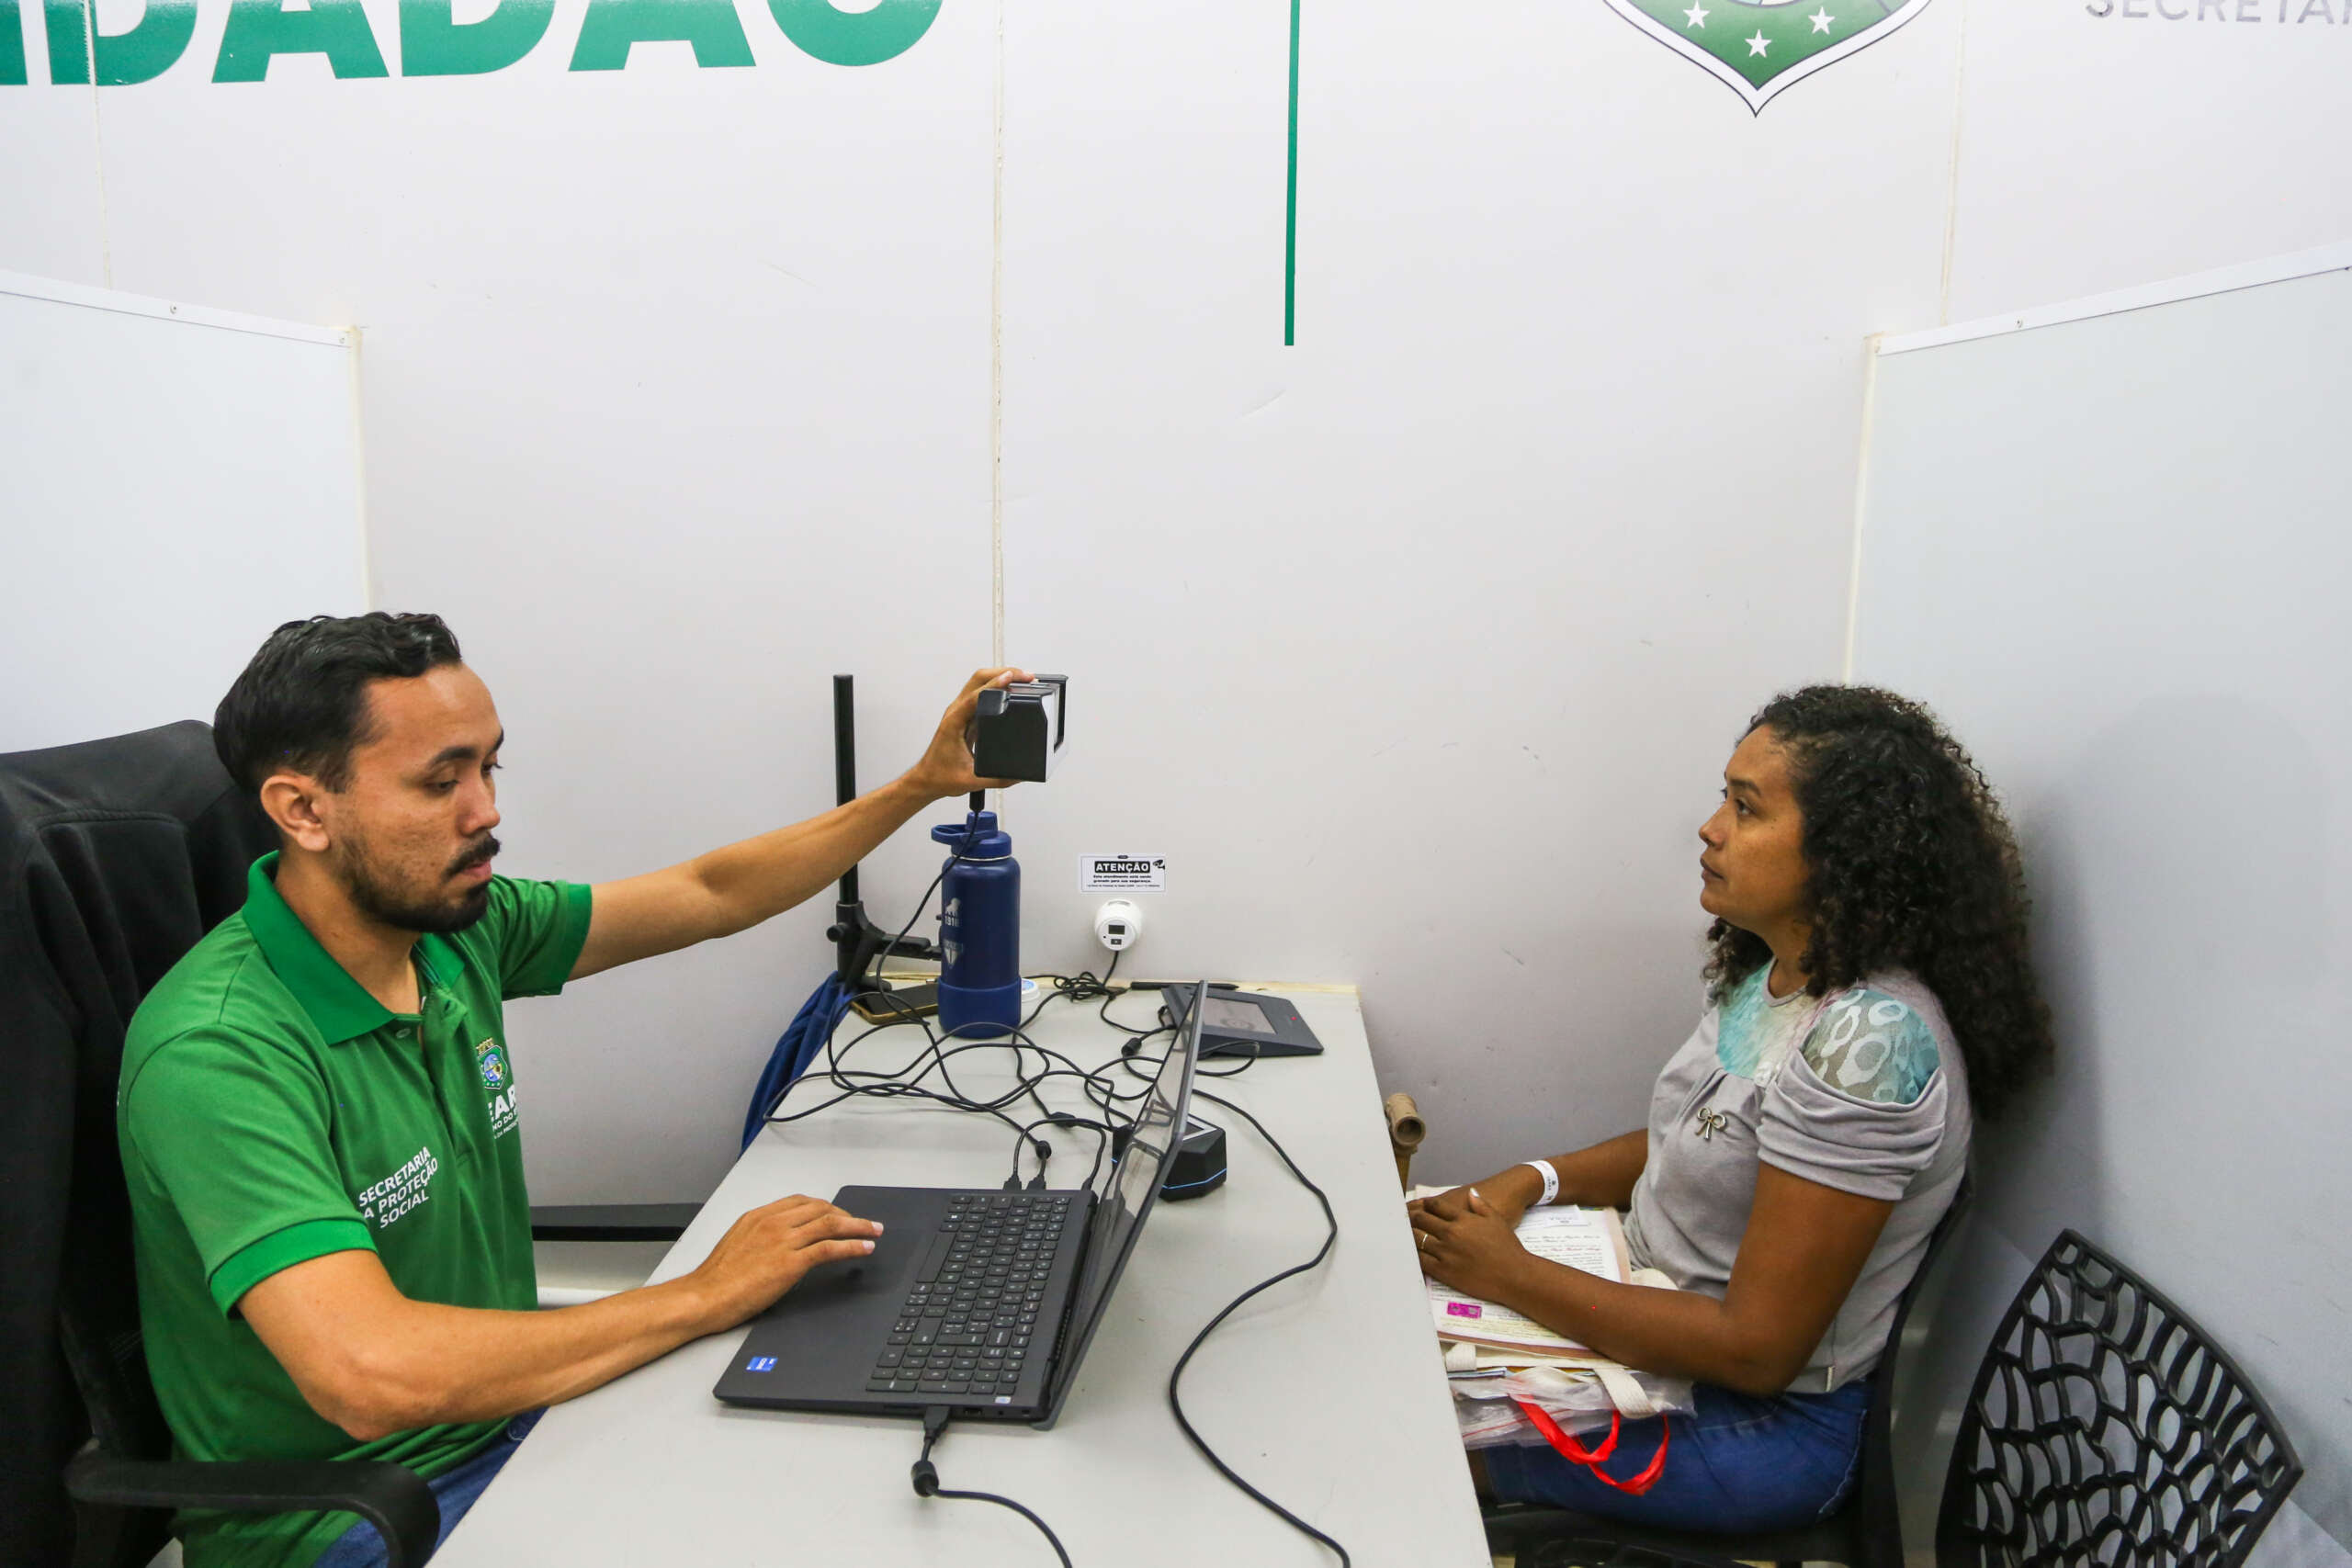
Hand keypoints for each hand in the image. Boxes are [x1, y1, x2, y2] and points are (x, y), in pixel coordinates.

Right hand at [684, 1195, 883, 1331]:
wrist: (704, 1296)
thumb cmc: (715, 1279)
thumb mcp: (736, 1245)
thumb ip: (759, 1238)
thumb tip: (778, 1244)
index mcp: (758, 1216)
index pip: (801, 1202)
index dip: (826, 1206)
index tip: (839, 1213)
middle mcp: (773, 1223)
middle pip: (821, 1208)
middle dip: (847, 1213)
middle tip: (863, 1222)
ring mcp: (783, 1241)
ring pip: (830, 1223)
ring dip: (858, 1225)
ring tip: (874, 1230)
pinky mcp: (791, 1262)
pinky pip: (830, 1248)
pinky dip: (852, 1245)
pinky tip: (864, 1247)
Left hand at [903, 667, 1031, 802]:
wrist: (926, 779)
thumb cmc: (940, 776)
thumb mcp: (971, 780)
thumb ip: (997, 779)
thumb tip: (1018, 774)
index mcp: (954, 723)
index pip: (975, 696)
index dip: (994, 685)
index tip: (1011, 678)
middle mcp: (956, 712)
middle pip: (978, 679)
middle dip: (1002, 672)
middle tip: (1025, 676)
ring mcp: (961, 712)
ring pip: (980, 683)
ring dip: (1000, 677)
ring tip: (1022, 679)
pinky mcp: (967, 717)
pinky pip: (982, 695)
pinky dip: (997, 688)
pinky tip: (1011, 691)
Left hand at [1411, 1186, 1534, 1304]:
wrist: (1513, 1275)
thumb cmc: (1507, 1247)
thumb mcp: (1496, 1219)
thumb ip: (1480, 1204)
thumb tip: (1470, 1192)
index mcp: (1462, 1218)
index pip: (1435, 1206)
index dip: (1425, 1206)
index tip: (1420, 1207)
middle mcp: (1451, 1233)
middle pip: (1422, 1220)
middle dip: (1413, 1219)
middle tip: (1406, 1219)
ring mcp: (1446, 1252)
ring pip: (1418, 1239)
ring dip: (1410, 1235)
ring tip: (1404, 1235)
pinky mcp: (1444, 1271)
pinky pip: (1421, 1260)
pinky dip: (1414, 1255)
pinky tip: (1412, 1253)